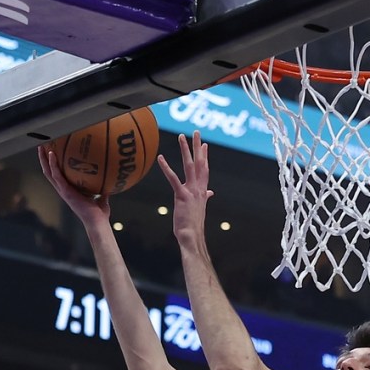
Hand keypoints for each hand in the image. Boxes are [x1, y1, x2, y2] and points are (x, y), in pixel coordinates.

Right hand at [38, 146, 110, 229]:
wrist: (97, 221)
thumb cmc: (99, 213)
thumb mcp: (101, 197)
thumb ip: (103, 188)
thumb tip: (110, 180)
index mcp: (69, 190)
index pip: (57, 175)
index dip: (52, 165)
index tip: (51, 152)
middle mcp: (63, 189)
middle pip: (49, 171)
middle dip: (43, 159)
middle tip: (42, 145)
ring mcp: (63, 190)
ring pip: (48, 172)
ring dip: (43, 159)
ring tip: (42, 146)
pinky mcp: (65, 191)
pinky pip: (56, 175)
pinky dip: (53, 164)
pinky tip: (52, 154)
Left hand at [157, 131, 214, 247]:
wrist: (193, 237)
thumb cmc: (193, 225)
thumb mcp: (198, 208)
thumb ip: (203, 198)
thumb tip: (209, 193)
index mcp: (202, 191)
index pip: (205, 170)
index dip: (204, 157)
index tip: (204, 145)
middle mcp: (199, 189)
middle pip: (200, 163)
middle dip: (198, 147)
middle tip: (196, 132)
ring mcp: (191, 192)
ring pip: (190, 166)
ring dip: (186, 150)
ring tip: (181, 136)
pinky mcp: (182, 196)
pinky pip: (173, 179)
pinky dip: (166, 168)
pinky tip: (160, 158)